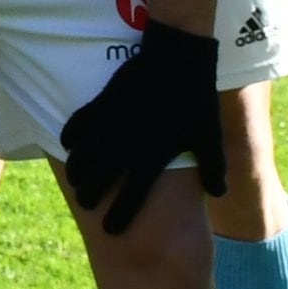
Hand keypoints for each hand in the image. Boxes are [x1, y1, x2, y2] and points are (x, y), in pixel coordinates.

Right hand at [55, 18, 224, 234]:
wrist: (178, 59)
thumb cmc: (196, 101)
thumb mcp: (210, 137)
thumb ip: (214, 169)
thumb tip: (219, 194)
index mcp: (154, 156)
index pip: (133, 195)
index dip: (120, 216)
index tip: (111, 230)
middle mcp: (127, 144)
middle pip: (100, 179)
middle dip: (91, 196)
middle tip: (87, 204)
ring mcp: (112, 123)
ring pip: (84, 154)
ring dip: (77, 171)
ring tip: (76, 181)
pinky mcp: (102, 103)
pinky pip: (78, 124)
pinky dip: (70, 137)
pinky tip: (68, 145)